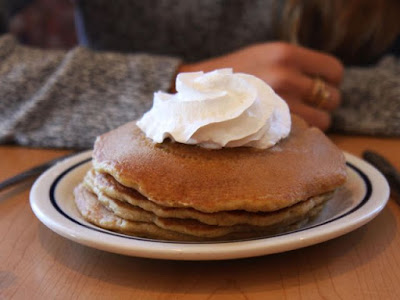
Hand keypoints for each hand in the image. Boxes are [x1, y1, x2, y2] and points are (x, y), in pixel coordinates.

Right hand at [178, 42, 343, 130]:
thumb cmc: (236, 74)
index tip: (323, 87)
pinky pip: (305, 133)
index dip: (332, 81)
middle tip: (310, 105)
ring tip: (299, 118)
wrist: (202, 92)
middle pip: (332, 97)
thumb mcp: (265, 56)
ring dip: (316, 121)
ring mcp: (279, 103)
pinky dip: (302, 133)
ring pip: (323, 119)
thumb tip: (322, 81)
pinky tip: (289, 127)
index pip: (333, 70)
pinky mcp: (270, 125)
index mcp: (286, 53)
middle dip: (325, 104)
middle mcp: (286, 76)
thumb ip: (294, 65)